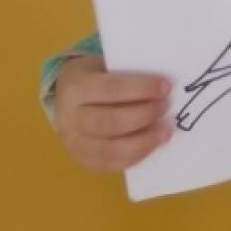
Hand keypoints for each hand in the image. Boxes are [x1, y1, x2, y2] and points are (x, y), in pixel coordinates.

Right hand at [54, 55, 173, 171]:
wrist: (65, 95)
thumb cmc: (94, 76)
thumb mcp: (104, 65)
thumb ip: (128, 74)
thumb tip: (163, 86)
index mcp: (76, 88)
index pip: (111, 89)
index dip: (141, 89)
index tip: (166, 87)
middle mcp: (70, 118)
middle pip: (110, 122)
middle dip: (143, 115)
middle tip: (166, 106)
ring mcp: (72, 143)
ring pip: (109, 149)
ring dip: (143, 142)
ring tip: (165, 132)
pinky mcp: (80, 160)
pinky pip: (109, 164)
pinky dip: (134, 157)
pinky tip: (152, 146)